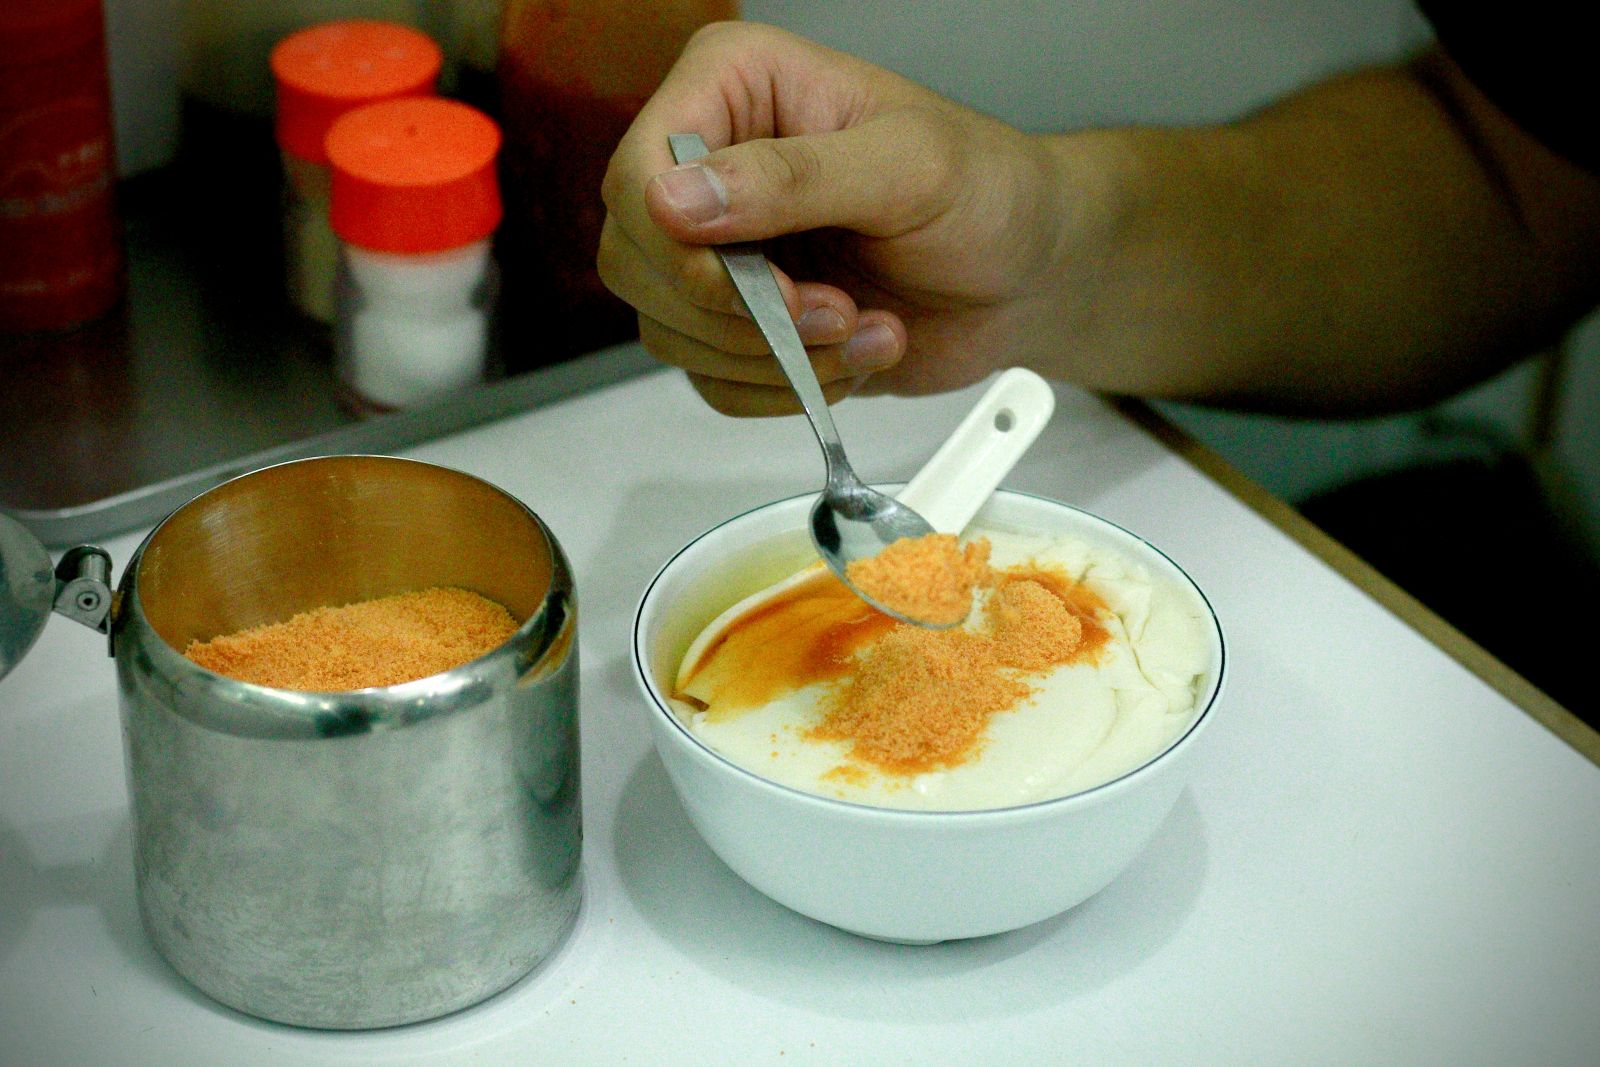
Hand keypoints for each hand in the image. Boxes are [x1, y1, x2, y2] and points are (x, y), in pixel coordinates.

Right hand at [598, 22, 1069, 415]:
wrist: (1028, 274)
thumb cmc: (988, 193)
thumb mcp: (907, 166)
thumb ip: (793, 177)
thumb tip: (676, 198)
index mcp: (735, 88)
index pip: (639, 172)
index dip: (676, 246)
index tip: (751, 284)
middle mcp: (712, 167)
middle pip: (638, 262)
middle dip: (739, 313)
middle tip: (834, 308)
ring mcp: (721, 252)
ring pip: (671, 333)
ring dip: (776, 355)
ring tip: (863, 325)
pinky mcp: (742, 325)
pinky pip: (713, 381)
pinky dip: (785, 387)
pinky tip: (854, 351)